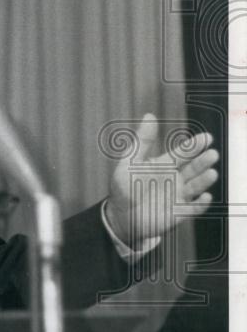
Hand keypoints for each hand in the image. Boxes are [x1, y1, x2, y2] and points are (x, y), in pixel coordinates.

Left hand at [105, 113, 218, 247]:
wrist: (121, 216)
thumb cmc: (124, 187)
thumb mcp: (130, 162)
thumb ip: (142, 141)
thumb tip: (150, 115)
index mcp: (165, 165)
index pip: (183, 152)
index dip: (194, 145)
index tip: (206, 138)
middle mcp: (176, 178)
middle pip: (193, 168)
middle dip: (203, 161)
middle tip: (212, 154)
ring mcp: (179, 195)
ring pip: (196, 186)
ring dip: (204, 180)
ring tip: (211, 173)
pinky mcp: (180, 213)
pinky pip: (194, 208)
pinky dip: (201, 203)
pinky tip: (205, 197)